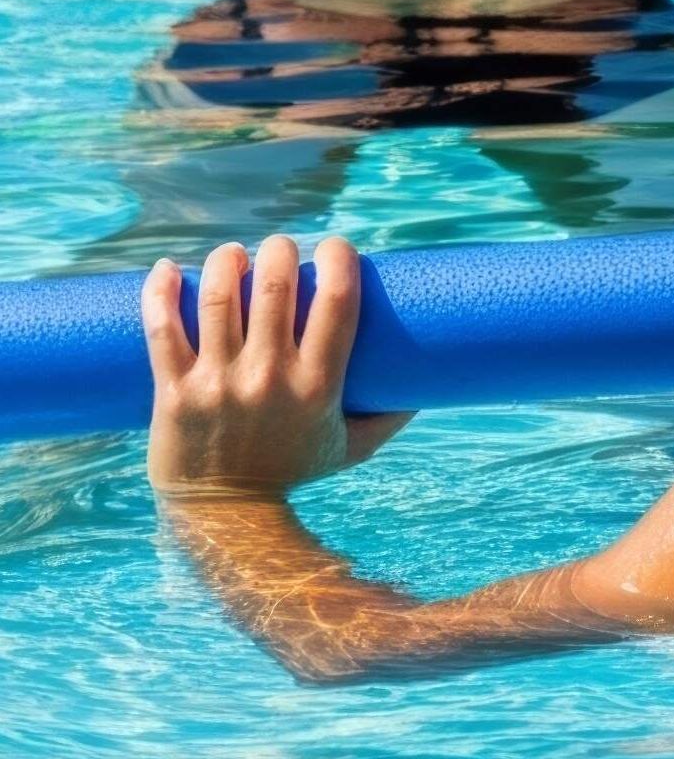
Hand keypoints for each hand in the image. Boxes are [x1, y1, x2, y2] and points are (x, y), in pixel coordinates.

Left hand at [145, 236, 409, 497]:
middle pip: (275, 289)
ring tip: (233, 254)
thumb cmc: (294, 472)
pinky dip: (161, 292)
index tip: (335, 246)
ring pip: (220, 300)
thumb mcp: (352, 448)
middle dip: (279, 252)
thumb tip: (426, 385)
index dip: (338, 260)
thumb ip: (390, 417)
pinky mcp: (172, 391)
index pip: (336, 303)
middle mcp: (268, 378)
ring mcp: (216, 383)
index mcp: (317, 386)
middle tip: (279, 248)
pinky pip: (161, 330)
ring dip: (228, 261)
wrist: (224, 512)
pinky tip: (169, 269)